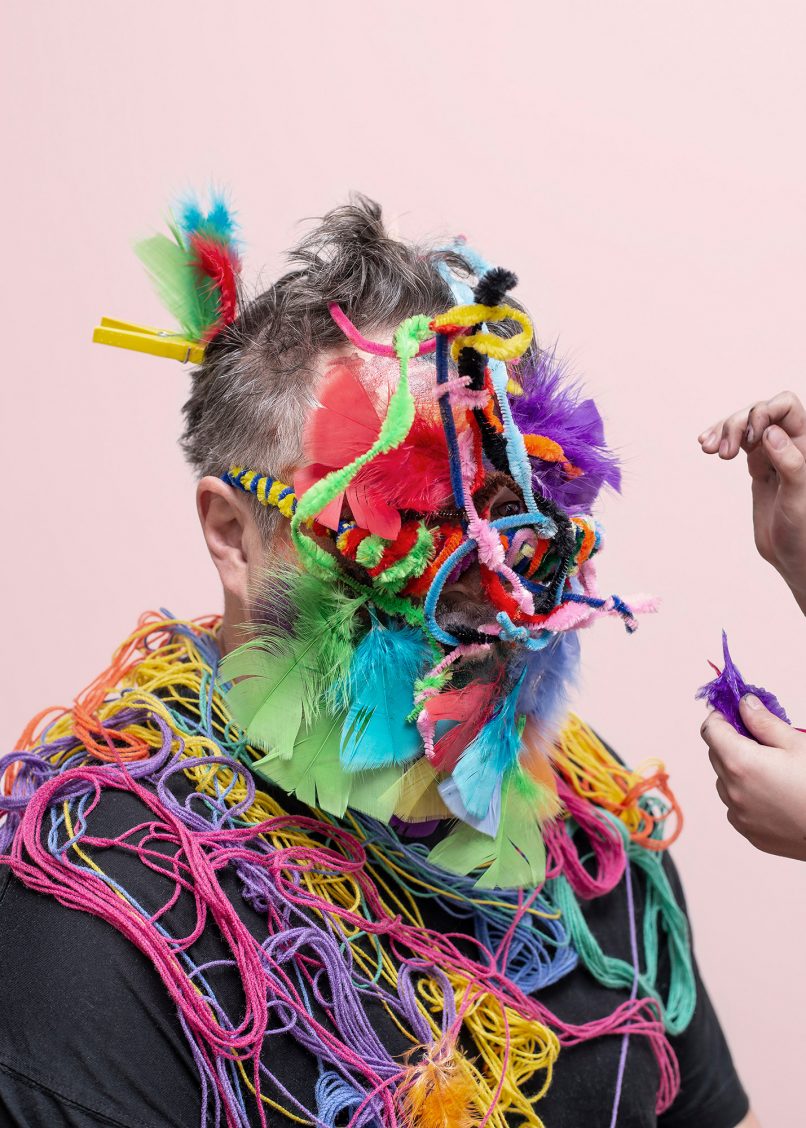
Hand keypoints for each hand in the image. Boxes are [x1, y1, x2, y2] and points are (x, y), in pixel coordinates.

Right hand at [698, 391, 805, 612]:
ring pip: (745, 425)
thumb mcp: (799, 499)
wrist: (794, 557)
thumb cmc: (805, 531)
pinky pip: (738, 443)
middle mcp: (792, 443)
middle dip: (737, 425)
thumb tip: (770, 432)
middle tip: (724, 454)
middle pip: (759, 412)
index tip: (751, 438)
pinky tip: (707, 447)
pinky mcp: (758, 466)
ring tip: (709, 450)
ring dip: (724, 431)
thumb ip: (790, 462)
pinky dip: (720, 441)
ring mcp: (773, 453)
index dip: (764, 412)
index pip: (785, 407)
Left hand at [701, 695, 805, 860]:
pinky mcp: (749, 833)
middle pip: (716, 755)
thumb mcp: (797, 744)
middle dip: (731, 742)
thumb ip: (764, 722)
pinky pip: (736, 807)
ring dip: (737, 771)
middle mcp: (732, 790)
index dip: (721, 717)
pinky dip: (746, 796)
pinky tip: (773, 795)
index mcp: (739, 762)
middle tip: (760, 741)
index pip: (710, 730)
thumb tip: (744, 704)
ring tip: (771, 771)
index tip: (734, 714)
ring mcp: (739, 815)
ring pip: (724, 782)